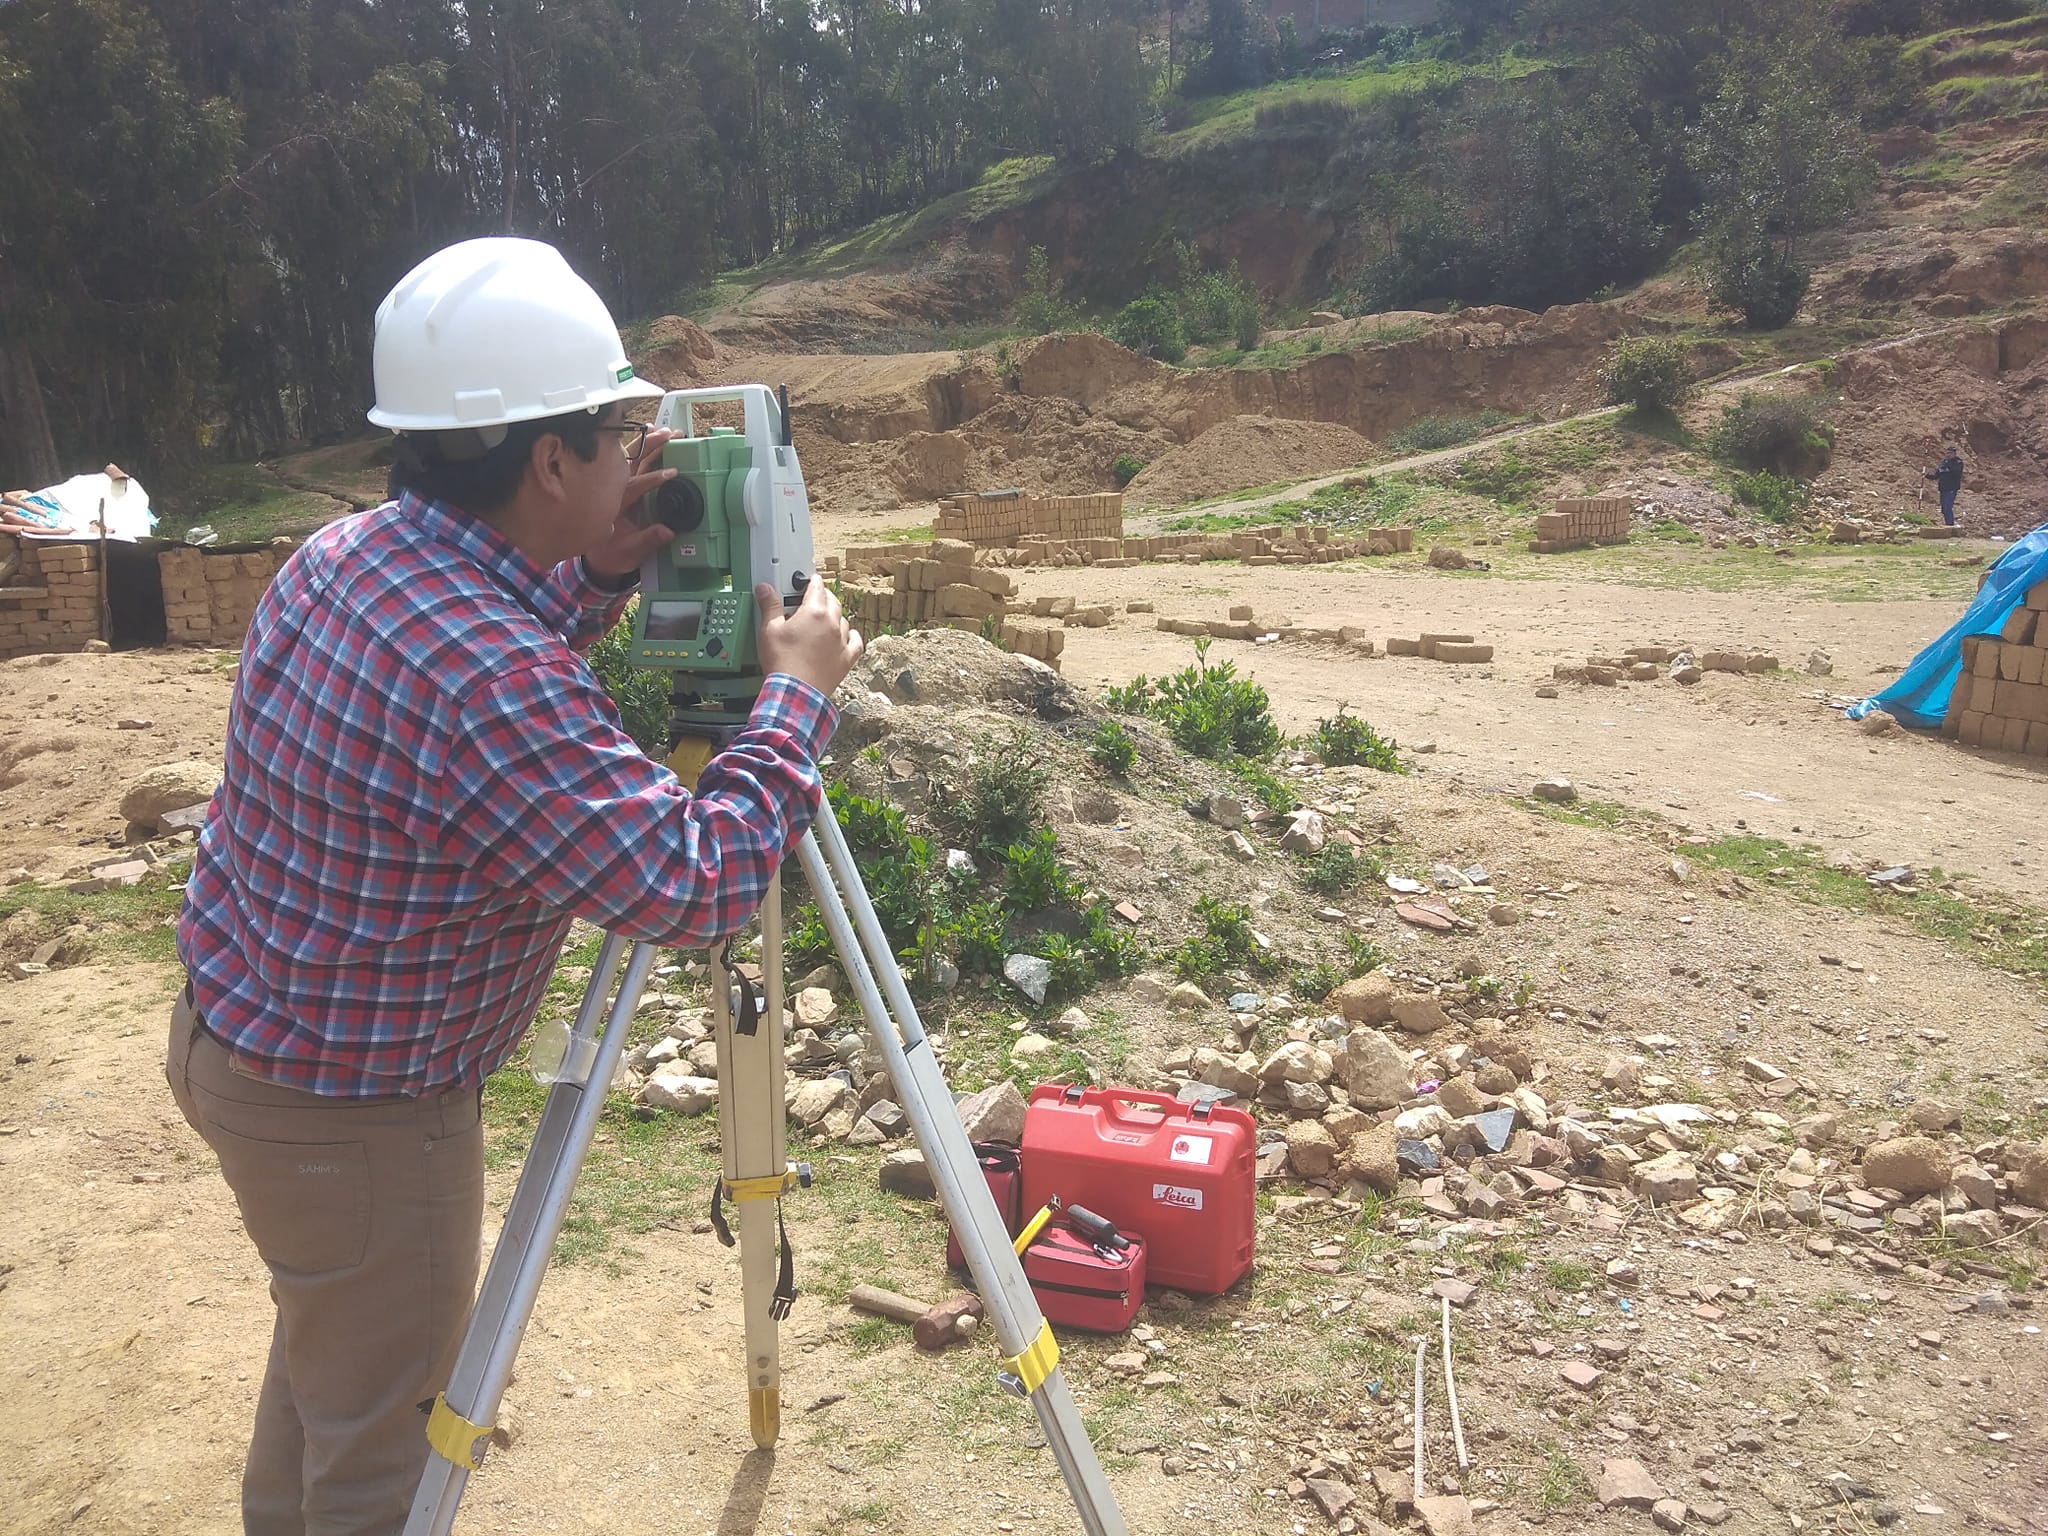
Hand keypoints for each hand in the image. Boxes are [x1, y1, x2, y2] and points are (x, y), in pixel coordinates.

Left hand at [585, 427, 678, 583]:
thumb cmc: (612, 554)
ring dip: (648, 444)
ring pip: (632, 459)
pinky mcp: (622, 486)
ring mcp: (617, 486)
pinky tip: (650, 435)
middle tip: (669, 436)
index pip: (635, 487)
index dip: (653, 479)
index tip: (672, 473)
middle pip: (631, 463)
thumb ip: (648, 540)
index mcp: (615, 505)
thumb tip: (667, 531)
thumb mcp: (630, 552)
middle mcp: (614, 491)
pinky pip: (631, 463)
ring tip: (665, 432)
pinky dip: (640, 448)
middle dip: (651, 447)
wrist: (598, 558)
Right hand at [757, 578, 862, 697]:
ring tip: (823, 618)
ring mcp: (841, 641)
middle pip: (832, 600)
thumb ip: (769, 606)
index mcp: (814, 612)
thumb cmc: (783, 662)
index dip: (811, 581)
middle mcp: (831, 624)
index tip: (807, 580)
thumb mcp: (769, 629)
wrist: (795, 692)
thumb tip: (765, 589)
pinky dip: (852, 636)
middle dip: (823, 595)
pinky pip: (856, 642)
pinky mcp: (846, 659)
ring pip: (843, 620)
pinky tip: (846, 636)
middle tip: (812, 597)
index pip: (816, 587)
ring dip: (834, 615)